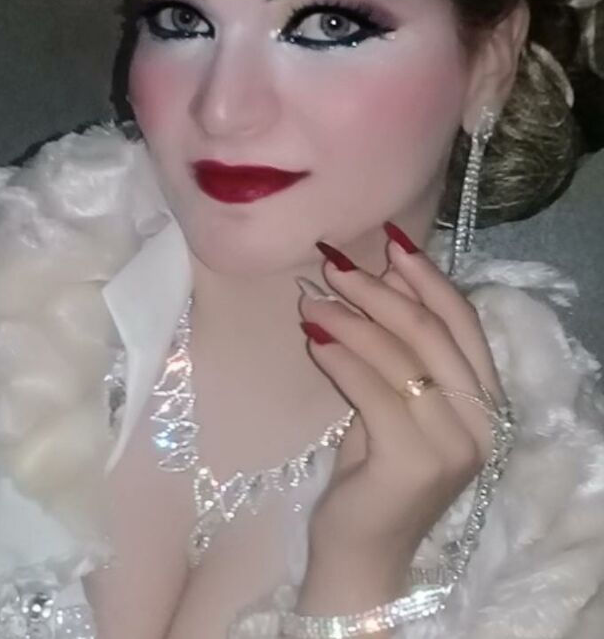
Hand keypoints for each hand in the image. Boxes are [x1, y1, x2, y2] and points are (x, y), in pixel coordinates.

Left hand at [298, 222, 504, 576]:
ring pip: (400, 356)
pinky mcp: (414, 462)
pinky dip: (341, 357)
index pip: (463, 323)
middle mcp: (481, 421)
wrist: (363, 554)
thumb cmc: (376, 471)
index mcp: (487, 402)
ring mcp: (453, 445)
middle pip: (431, 332)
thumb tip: (374, 277)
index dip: (428, 279)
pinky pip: (372, 390)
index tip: (392, 244)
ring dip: (351, 319)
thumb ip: (397, 351)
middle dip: (380, 291)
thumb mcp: (395, 401)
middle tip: (334, 267)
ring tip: (312, 299)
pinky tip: (314, 338)